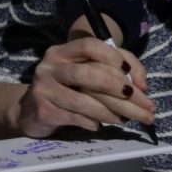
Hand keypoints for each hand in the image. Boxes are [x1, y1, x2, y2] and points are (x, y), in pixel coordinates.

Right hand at [14, 38, 154, 137]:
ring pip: (82, 99)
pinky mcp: (44, 109)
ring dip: (107, 110)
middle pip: (88, 73)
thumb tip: (141, 86)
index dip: (111, 55)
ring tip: (122, 119)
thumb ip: (113, 71)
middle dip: (116, 87)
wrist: (29, 111)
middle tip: (135, 99)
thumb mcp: (84, 73)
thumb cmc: (65, 89)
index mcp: (62, 51)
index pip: (89, 45)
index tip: (129, 72)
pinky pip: (75, 117)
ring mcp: (45, 87)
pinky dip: (92, 122)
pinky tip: (99, 125)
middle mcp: (51, 65)